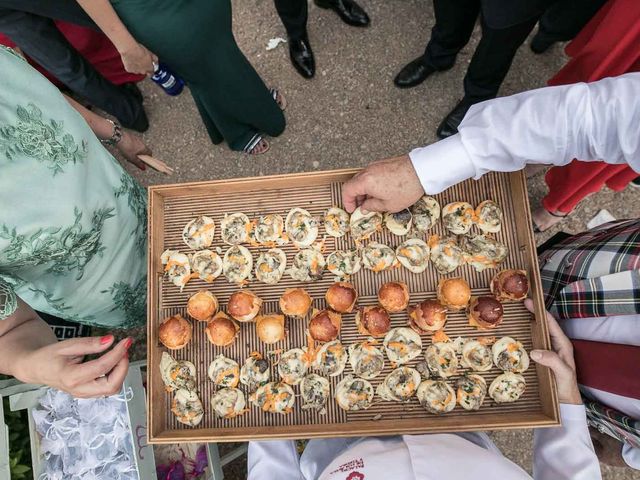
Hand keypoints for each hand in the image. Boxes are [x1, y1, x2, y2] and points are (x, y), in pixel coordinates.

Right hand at [16, 335, 131, 397]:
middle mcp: (79, 390)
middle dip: (123, 367)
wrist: (36, 369)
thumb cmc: (49, 356)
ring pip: (112, 389)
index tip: (126, 341)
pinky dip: (116, 375)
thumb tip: (111, 340)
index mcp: (71, 377)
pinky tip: (114, 361)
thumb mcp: (67, 345)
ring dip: (121, 371)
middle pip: (111, 386)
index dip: (117, 354)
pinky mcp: (88, 393)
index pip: (102, 368)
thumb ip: (90, 344)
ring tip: (119, 354)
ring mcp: (84, 394)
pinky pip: (108, 388)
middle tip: (124, 349)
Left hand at [118, 130, 150, 169]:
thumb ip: (138, 163)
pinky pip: (134, 143)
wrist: (119, 137)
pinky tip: (126, 149)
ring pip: (139, 146)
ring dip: (136, 150)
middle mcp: (142, 143)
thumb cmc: (126, 147)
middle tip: (135, 158)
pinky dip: (131, 146)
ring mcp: (137, 139)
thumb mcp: (132, 158)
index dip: (148, 158)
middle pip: (144, 150)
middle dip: (141, 154)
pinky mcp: (132, 137)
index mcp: (144, 148)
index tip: (145, 161)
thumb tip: (144, 168)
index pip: (150, 153)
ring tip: (129, 154)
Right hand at [119, 42, 156, 74]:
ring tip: (134, 59)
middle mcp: (143, 71)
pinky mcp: (129, 70)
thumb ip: (154, 59)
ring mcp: (135, 71)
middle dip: (143, 68)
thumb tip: (156, 62)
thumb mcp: (150, 53)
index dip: (150, 71)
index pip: (151, 74)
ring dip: (136, 67)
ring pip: (137, 71)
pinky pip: (130, 69)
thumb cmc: (140, 50)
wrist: (129, 49)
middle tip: (140, 61)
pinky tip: (129, 60)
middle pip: (144, 72)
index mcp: (149, 68)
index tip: (149, 68)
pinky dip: (130, 66)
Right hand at [341, 155, 423, 212]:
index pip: (347, 190)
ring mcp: (375, 165)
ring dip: (364, 191)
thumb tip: (364, 208)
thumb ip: (372, 207)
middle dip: (355, 197)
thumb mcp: (388, 205)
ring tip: (372, 201)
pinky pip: (371, 174)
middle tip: (362, 207)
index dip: (347, 201)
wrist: (422, 170)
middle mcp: (368, 171)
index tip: (352, 209)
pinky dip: (371, 184)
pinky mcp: (383, 163)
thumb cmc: (407, 188)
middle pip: (354, 183)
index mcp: (365, 181)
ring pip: (362, 179)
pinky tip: (381, 192)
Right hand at [524, 299, 581, 403]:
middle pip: (543, 324)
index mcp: (562, 344)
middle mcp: (555, 345)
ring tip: (516, 314)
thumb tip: (534, 351)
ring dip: (528, 323)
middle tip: (519, 304)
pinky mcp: (541, 357)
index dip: (540, 312)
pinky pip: (532, 342)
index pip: (551, 324)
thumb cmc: (566, 386)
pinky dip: (524, 335)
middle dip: (533, 313)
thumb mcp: (562, 374)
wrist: (564, 401)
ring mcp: (547, 351)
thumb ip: (552, 361)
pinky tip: (515, 334)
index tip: (529, 302)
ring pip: (537, 332)